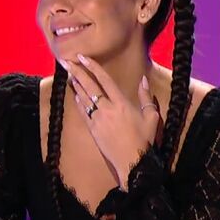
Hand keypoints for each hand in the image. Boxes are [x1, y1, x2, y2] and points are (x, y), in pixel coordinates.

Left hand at [64, 55, 160, 187]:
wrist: (132, 162)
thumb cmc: (144, 139)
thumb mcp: (151, 117)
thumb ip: (146, 97)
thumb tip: (143, 80)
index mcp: (122, 103)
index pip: (105, 80)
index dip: (93, 67)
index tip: (84, 57)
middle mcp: (107, 108)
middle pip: (90, 86)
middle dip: (78, 72)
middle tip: (67, 62)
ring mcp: (98, 119)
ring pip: (84, 98)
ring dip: (76, 85)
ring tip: (70, 74)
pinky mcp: (93, 129)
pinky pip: (83, 112)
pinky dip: (78, 101)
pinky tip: (75, 95)